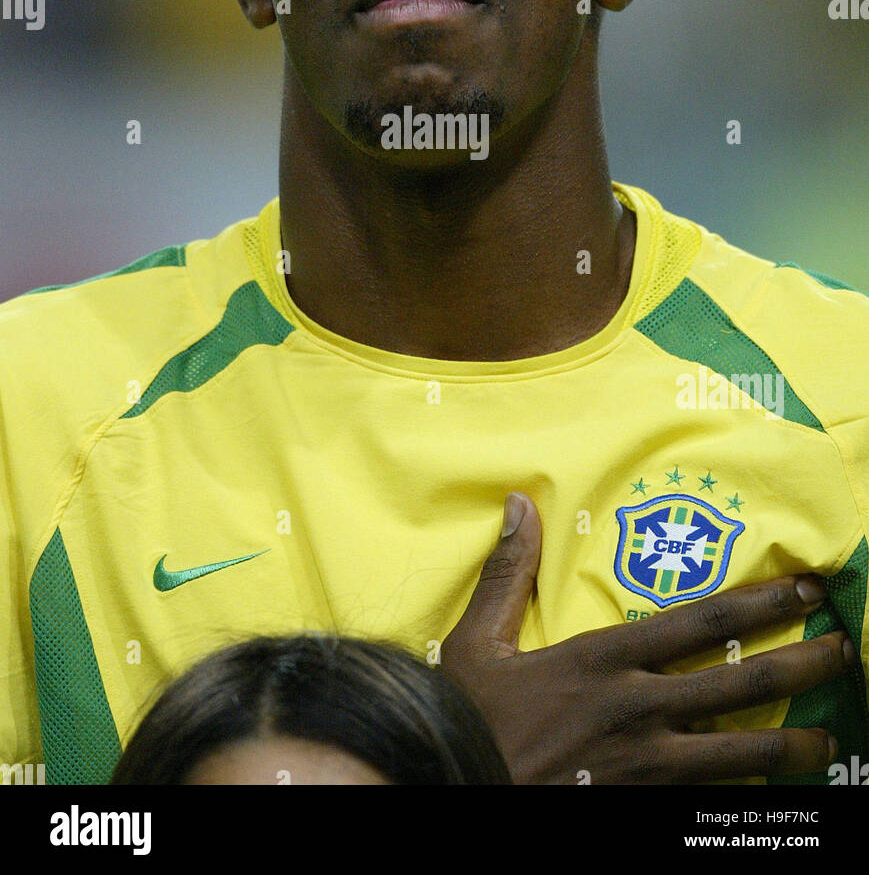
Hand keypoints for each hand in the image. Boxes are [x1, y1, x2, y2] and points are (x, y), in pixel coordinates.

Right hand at [440, 493, 855, 783]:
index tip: (803, 589)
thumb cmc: (471, 720)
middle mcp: (637, 708)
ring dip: (792, 744)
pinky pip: (708, 804)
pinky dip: (746, 799)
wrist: (455, 790)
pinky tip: (775, 795)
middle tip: (845, 650)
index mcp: (602, 660)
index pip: (699, 622)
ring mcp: (645, 766)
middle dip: (800, 663)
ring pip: (739, 752)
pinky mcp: (642, 809)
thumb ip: (507, 574)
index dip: (758, 603)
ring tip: (829, 738)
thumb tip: (521, 500)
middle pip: (738, 682)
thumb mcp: (477, 643)